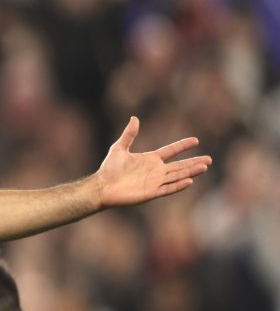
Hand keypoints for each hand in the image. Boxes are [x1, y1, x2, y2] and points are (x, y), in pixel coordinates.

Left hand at [95, 117, 211, 206]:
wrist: (102, 186)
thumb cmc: (108, 169)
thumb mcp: (119, 148)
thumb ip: (129, 134)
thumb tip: (134, 118)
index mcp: (150, 159)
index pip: (170, 151)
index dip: (182, 146)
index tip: (195, 140)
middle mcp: (155, 171)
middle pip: (179, 165)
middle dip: (194, 162)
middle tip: (209, 159)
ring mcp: (154, 182)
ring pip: (177, 176)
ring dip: (191, 172)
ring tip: (205, 167)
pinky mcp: (151, 192)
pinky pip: (168, 189)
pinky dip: (178, 185)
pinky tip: (190, 181)